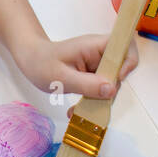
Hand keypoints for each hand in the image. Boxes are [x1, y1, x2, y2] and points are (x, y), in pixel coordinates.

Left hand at [14, 34, 139, 100]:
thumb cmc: (42, 62)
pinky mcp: (93, 75)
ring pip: (111, 84)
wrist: (30, 60)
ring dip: (98, 100)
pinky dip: (91, 101)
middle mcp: (101, 54)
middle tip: (91, 104)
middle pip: (121, 71)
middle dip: (109, 91)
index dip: (127, 64)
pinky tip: (75, 109)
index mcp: (95, 45)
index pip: (126, 46)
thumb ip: (86, 84)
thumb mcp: (61, 77)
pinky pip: (100, 90)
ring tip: (76, 110)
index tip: (114, 81)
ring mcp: (98, 65)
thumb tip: (111, 90)